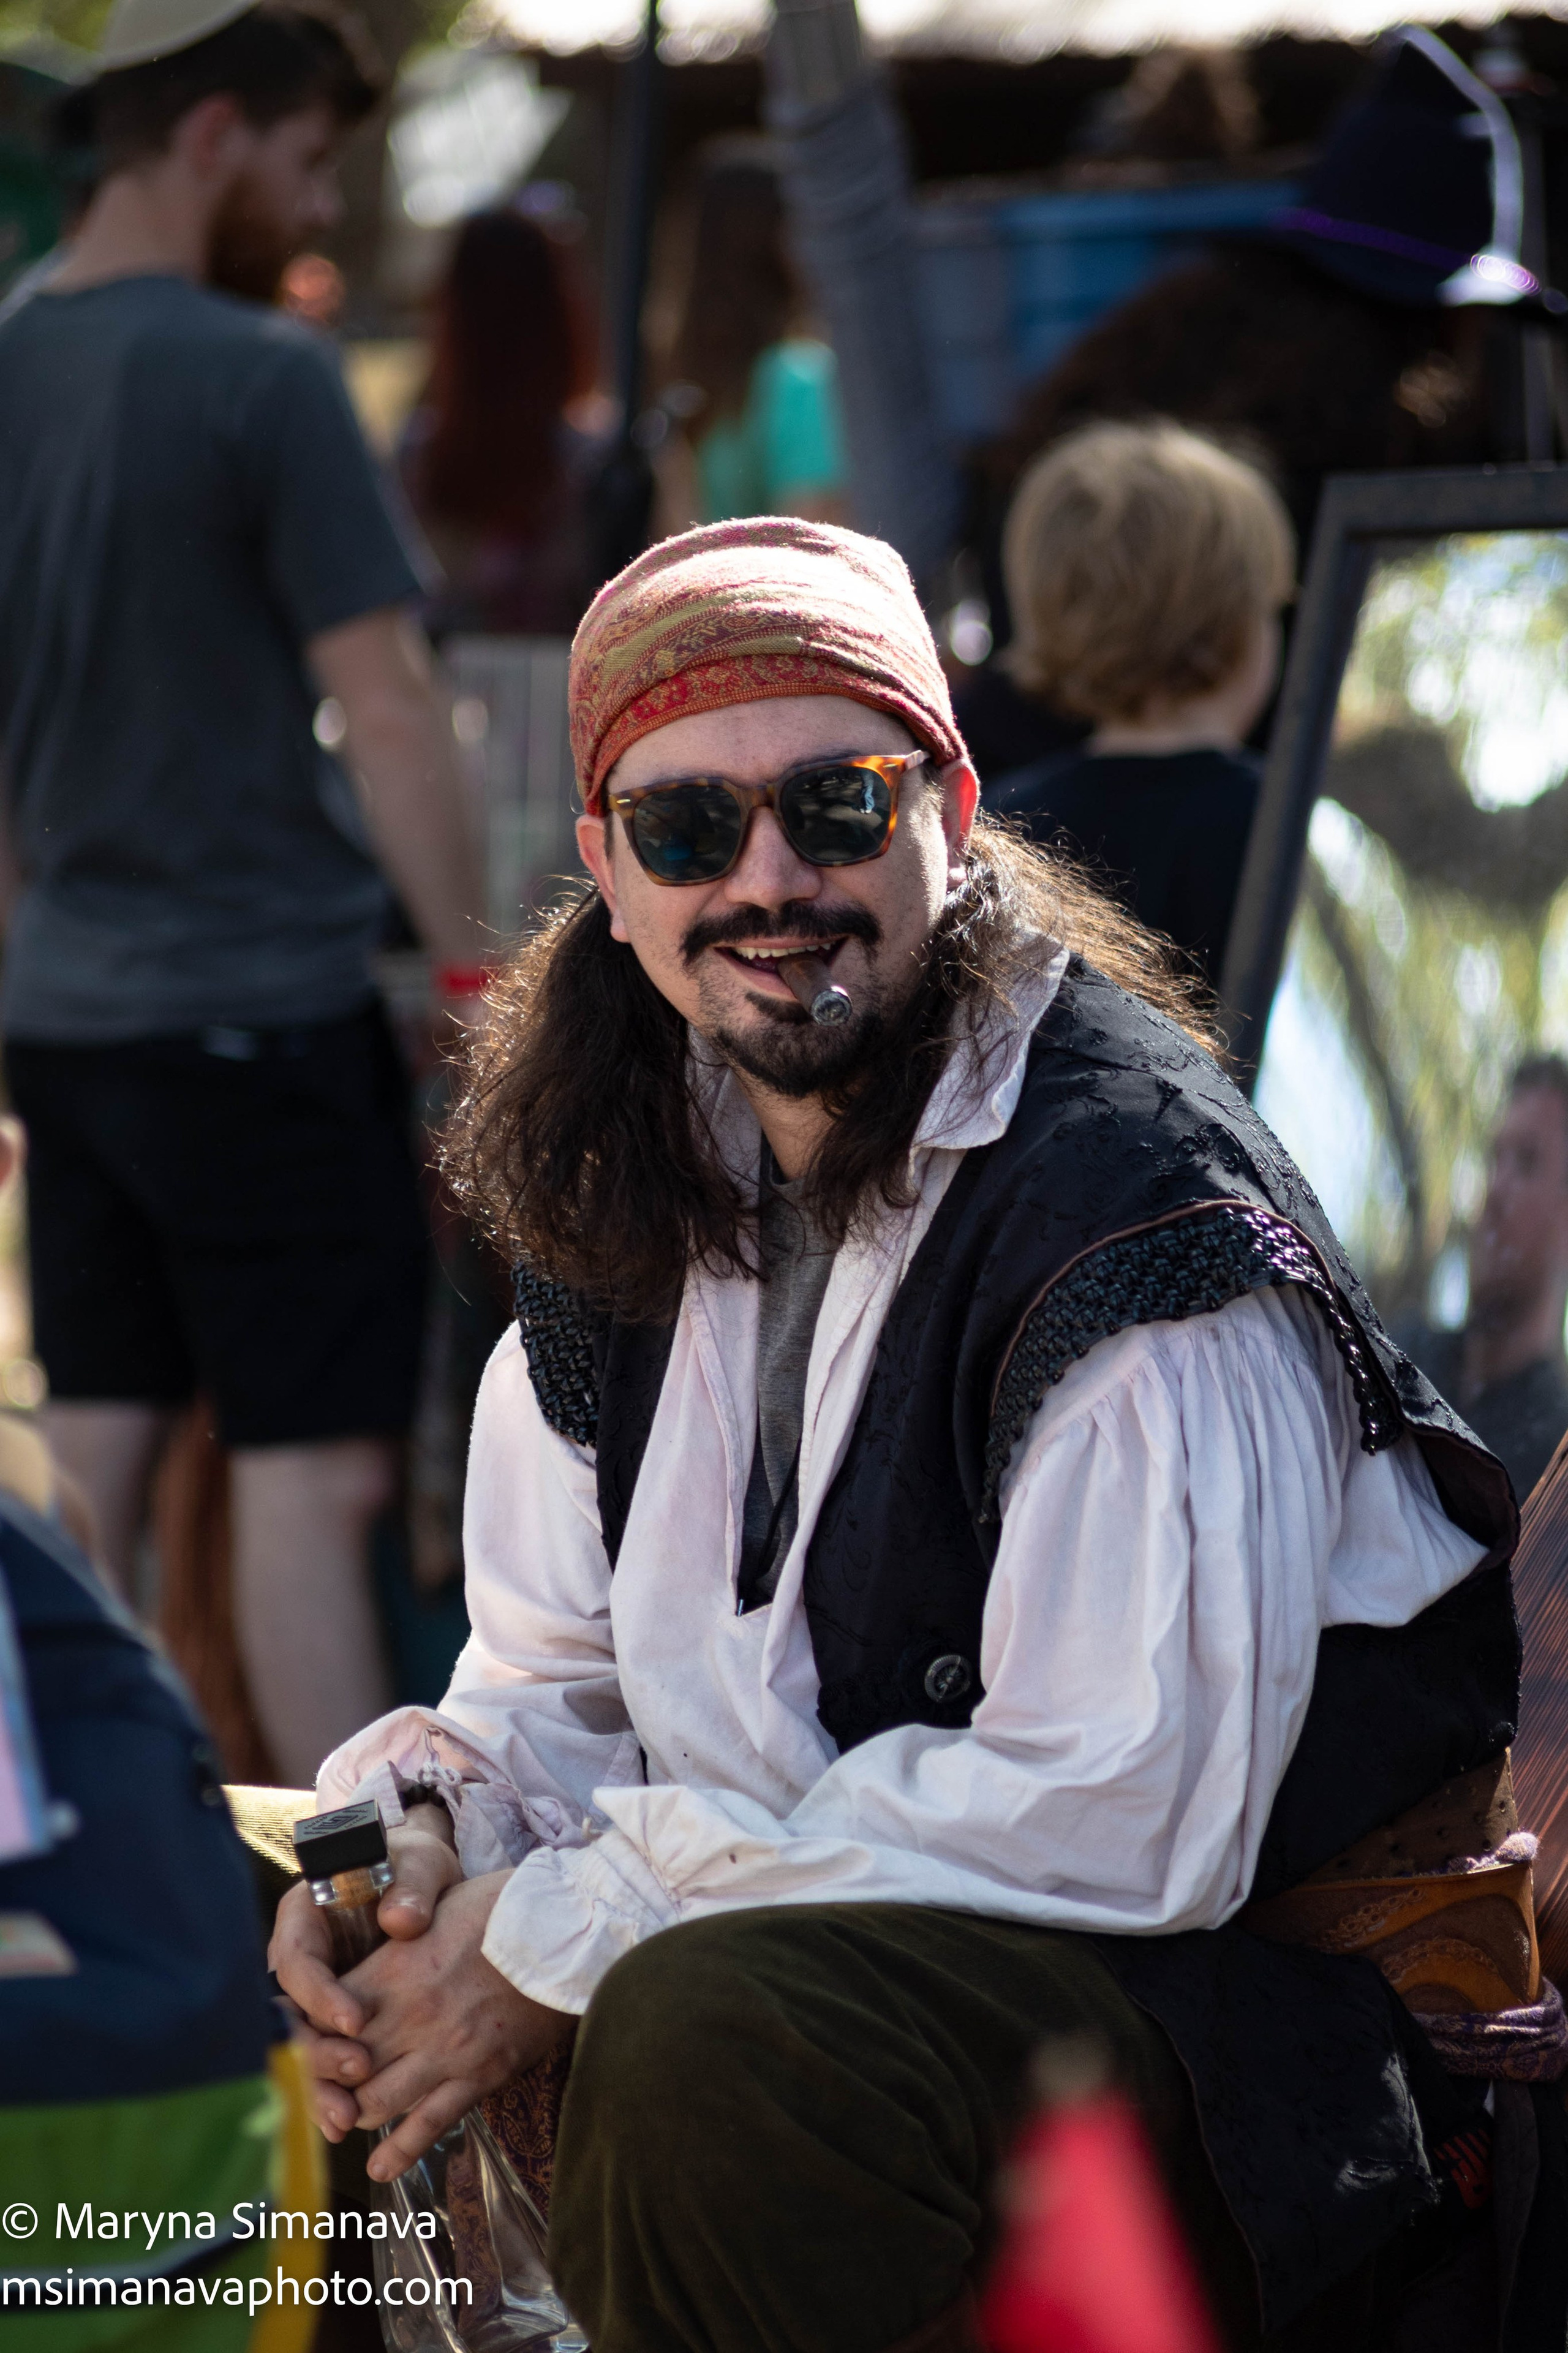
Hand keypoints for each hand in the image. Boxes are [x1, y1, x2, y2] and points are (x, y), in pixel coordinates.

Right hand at [269, 1808, 462, 2136]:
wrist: (422, 1883)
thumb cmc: (415, 1865)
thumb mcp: (420, 1864)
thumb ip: (412, 1887)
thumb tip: (401, 1920)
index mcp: (305, 1916)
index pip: (297, 1961)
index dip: (321, 1995)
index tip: (356, 2020)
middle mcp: (298, 1960)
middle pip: (289, 2015)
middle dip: (316, 2052)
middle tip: (356, 2070)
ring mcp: (311, 1995)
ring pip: (299, 2048)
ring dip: (319, 2085)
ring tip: (347, 2118)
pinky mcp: (331, 2023)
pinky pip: (321, 2061)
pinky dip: (330, 2092)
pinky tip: (347, 2123)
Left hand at [338, 1869, 571, 2181]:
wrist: (568, 1930)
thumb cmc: (502, 1907)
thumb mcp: (437, 1905)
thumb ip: (395, 1935)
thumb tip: (366, 1946)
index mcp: (394, 1969)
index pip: (325, 2018)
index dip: (307, 2036)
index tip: (305, 2042)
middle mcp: (411, 2015)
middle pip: (342, 2068)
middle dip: (325, 2083)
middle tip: (321, 2089)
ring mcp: (445, 2051)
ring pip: (374, 2103)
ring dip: (356, 2113)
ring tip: (350, 2116)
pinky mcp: (478, 2076)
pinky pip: (428, 2125)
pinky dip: (398, 2151)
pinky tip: (380, 2166)